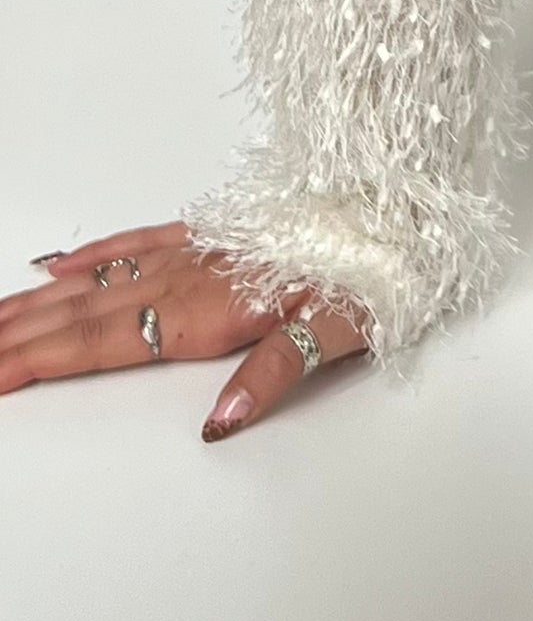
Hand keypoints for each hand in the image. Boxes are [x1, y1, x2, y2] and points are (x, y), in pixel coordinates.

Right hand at [0, 223, 369, 441]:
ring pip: (96, 280)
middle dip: (17, 336)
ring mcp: (196, 251)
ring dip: (37, 303)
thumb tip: (221, 420)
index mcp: (212, 309)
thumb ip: (275, 373)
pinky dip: (90, 254)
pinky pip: (135, 242)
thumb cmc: (377, 269)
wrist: (405, 200)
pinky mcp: (211, 232)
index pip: (104, 342)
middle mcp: (191, 276)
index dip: (40, 359)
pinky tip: (55, 266)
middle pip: (82, 314)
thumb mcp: (340, 330)